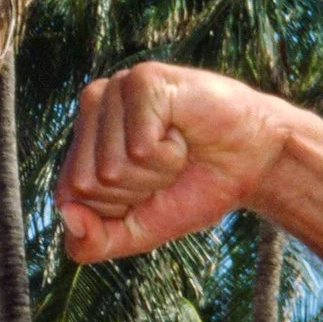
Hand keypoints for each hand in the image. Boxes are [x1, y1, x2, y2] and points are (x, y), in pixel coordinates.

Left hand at [55, 64, 291, 263]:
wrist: (255, 163)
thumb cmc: (194, 188)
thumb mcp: (136, 231)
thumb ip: (92, 242)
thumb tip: (67, 215)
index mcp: (82, 136)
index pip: (68, 196)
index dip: (114, 208)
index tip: (146, 188)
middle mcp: (93, 106)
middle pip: (85, 184)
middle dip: (134, 192)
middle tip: (165, 167)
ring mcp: (117, 88)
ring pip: (111, 168)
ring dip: (157, 173)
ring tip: (177, 148)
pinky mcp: (144, 80)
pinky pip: (140, 148)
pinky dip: (170, 155)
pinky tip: (184, 133)